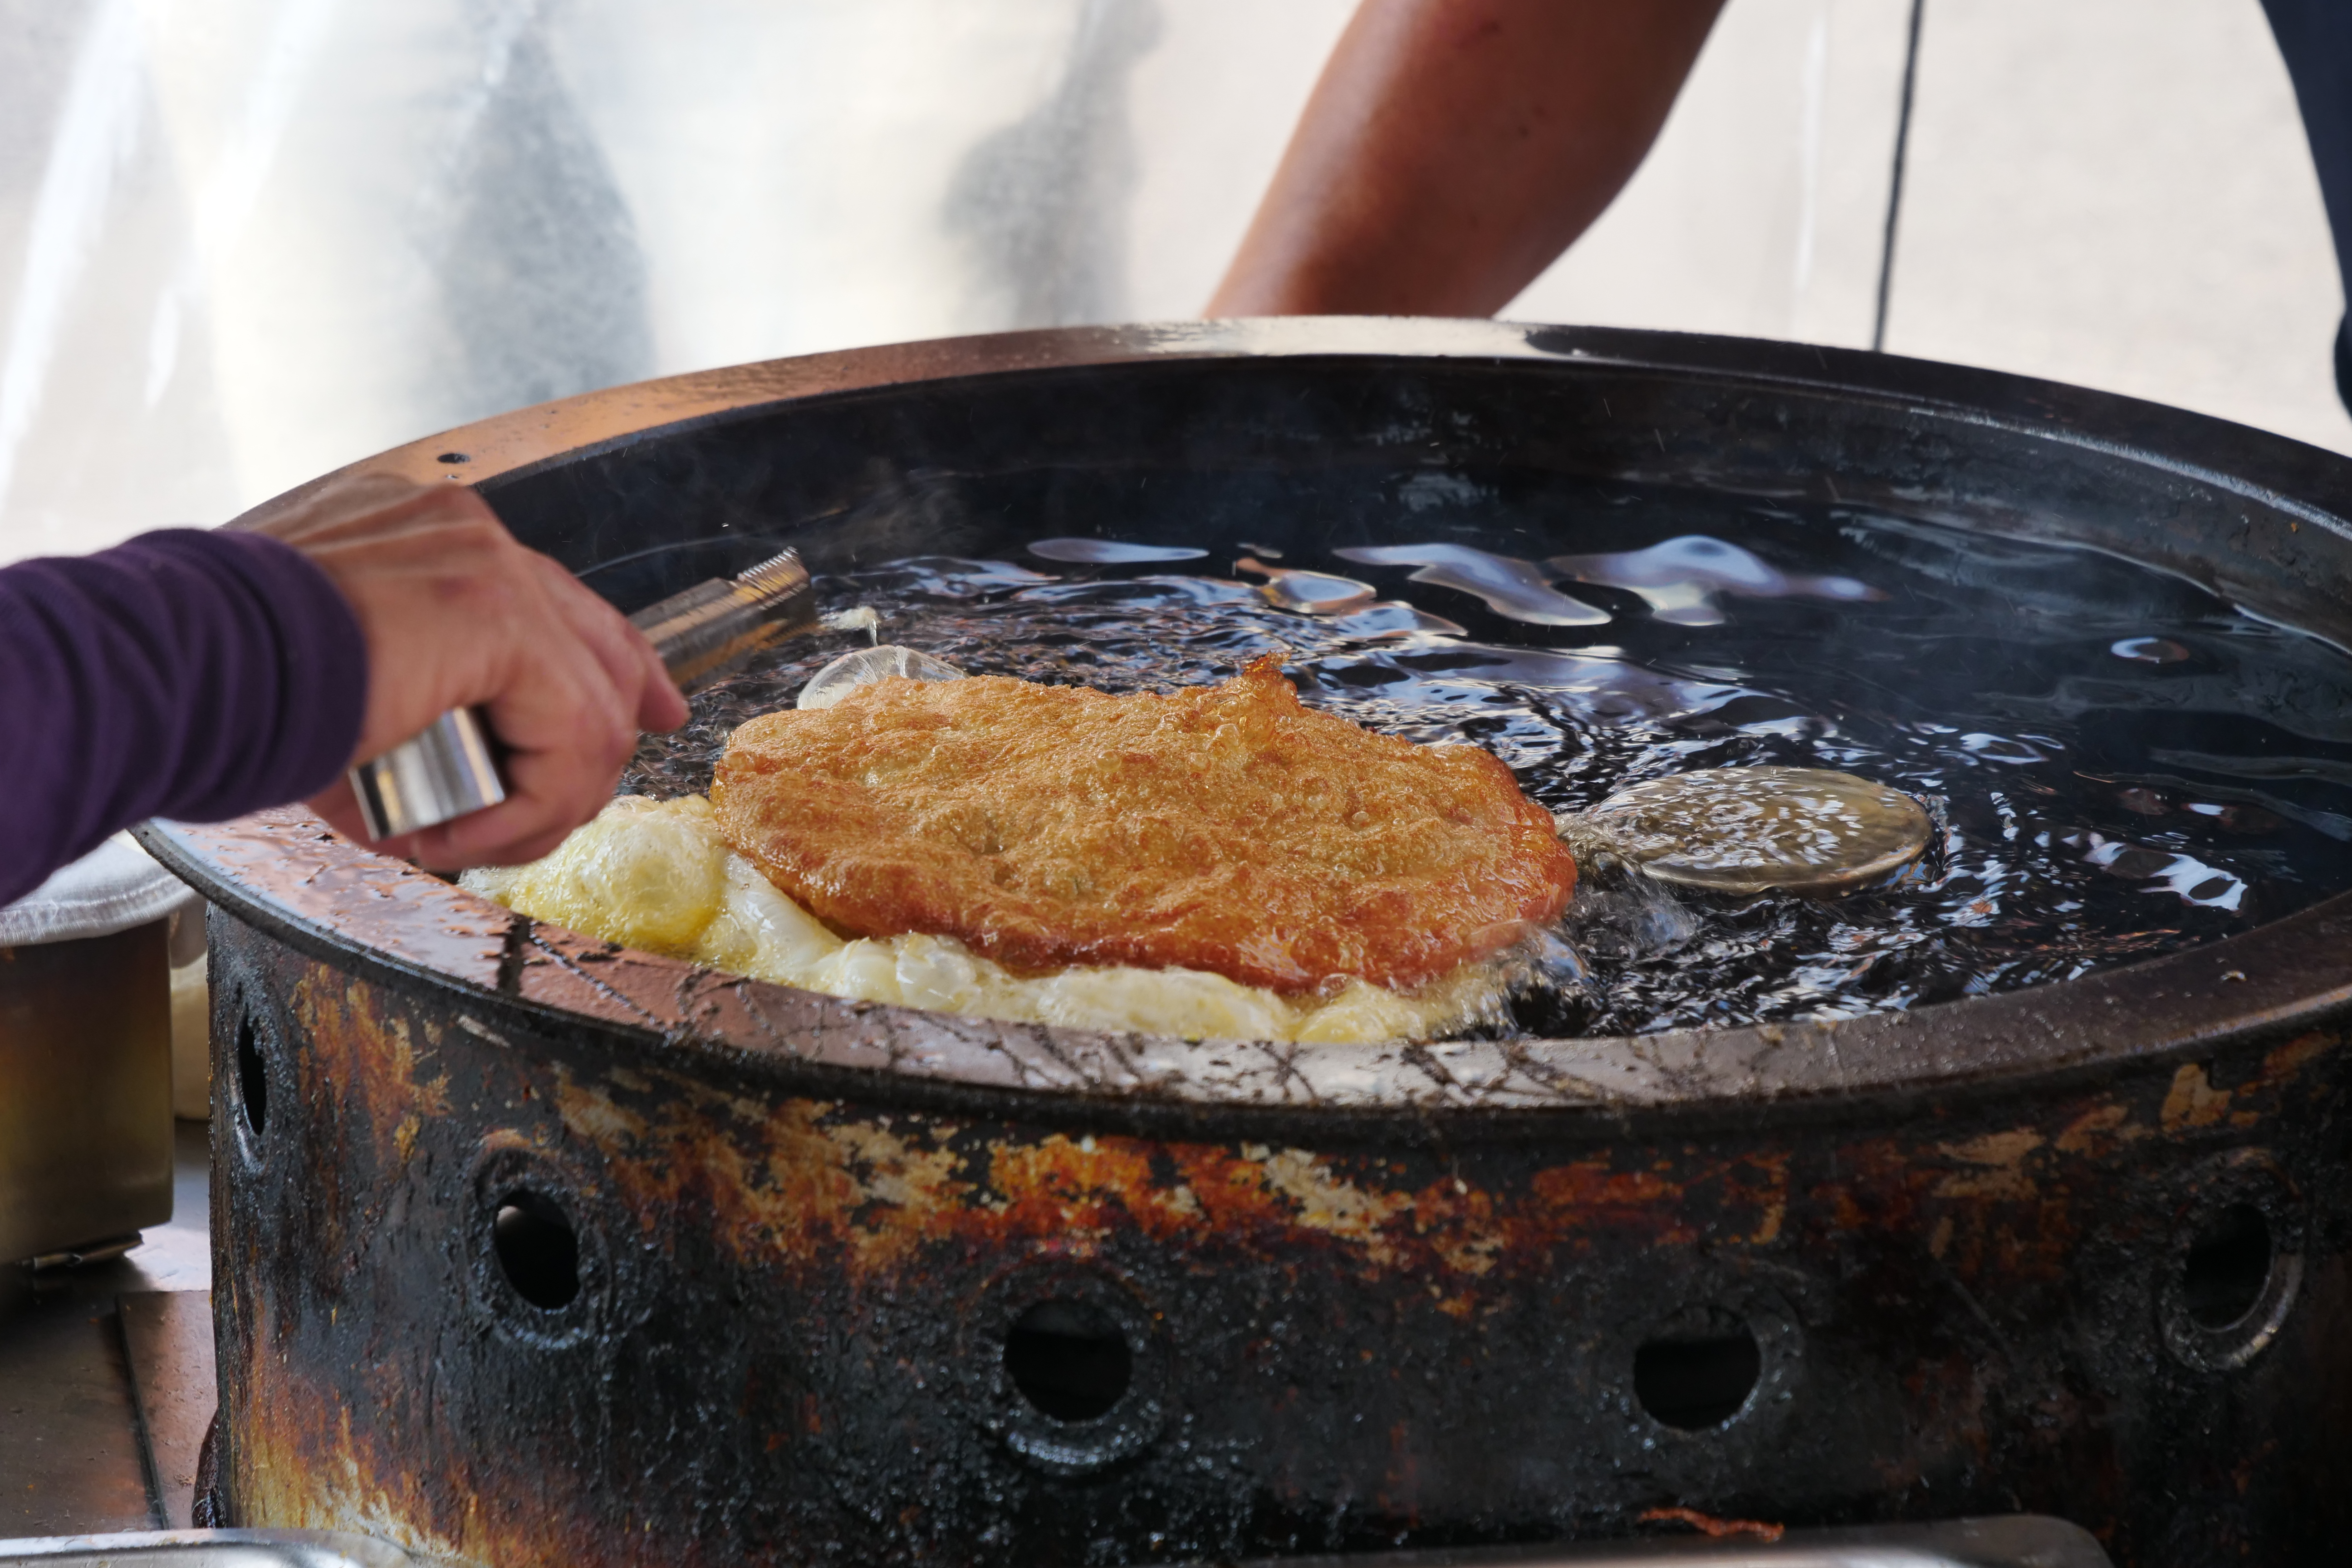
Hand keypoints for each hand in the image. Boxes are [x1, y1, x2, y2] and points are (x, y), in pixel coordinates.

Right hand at [249, 472, 688, 867]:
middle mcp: (462, 531)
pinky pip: (568, 739)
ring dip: (534, 803)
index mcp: (424, 537)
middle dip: (616, 737)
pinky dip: (522, 808)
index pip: (555, 599)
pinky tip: (452, 833)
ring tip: (456, 840)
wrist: (164, 666)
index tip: (651, 712)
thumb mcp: (340, 692)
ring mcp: (484, 561)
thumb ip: (418, 712)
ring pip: (590, 709)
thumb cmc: (217, 684)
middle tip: (560, 812)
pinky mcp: (495, 612)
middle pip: (600, 642)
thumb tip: (455, 792)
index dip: (619, 666)